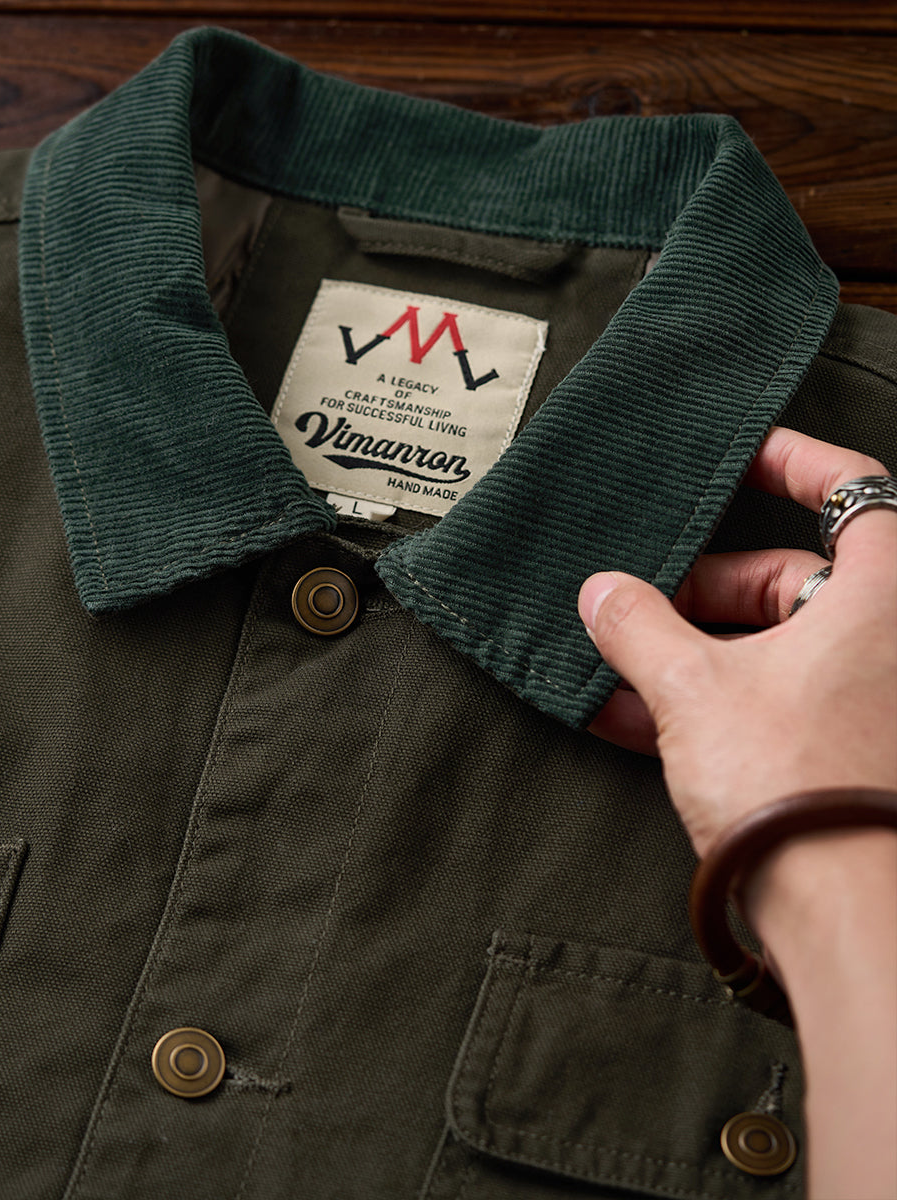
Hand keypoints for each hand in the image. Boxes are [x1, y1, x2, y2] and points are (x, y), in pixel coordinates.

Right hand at [577, 427, 896, 858]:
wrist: (847, 918)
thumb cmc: (800, 787)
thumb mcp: (692, 689)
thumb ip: (638, 628)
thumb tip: (603, 594)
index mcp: (881, 599)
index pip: (853, 494)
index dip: (791, 464)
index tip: (736, 459)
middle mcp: (889, 646)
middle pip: (790, 580)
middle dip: (701, 590)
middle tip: (638, 599)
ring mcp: (868, 704)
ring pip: (772, 652)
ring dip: (689, 656)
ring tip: (616, 666)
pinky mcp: (842, 758)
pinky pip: (769, 708)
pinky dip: (707, 707)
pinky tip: (634, 719)